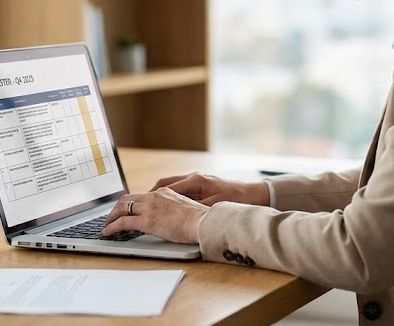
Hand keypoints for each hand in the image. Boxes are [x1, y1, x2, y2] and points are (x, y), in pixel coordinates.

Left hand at [101, 188, 207, 243]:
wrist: (204, 222)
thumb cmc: (200, 220)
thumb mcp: (185, 209)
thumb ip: (173, 209)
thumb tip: (169, 218)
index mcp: (164, 192)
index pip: (141, 196)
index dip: (129, 203)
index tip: (124, 210)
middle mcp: (155, 196)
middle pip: (127, 199)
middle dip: (116, 209)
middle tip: (111, 218)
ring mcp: (150, 207)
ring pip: (122, 208)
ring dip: (111, 217)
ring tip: (107, 227)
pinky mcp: (147, 221)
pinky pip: (123, 222)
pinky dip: (112, 227)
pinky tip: (108, 233)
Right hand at [150, 172, 269, 205]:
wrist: (255, 194)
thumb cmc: (236, 200)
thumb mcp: (213, 207)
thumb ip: (193, 210)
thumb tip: (176, 215)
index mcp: (195, 181)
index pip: (165, 187)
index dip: (151, 198)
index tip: (140, 206)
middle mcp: (194, 177)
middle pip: (164, 184)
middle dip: (150, 195)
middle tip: (138, 206)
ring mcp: (198, 180)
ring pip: (171, 186)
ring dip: (159, 195)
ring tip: (148, 207)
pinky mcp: (202, 185)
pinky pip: (180, 189)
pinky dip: (170, 196)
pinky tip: (167, 207)